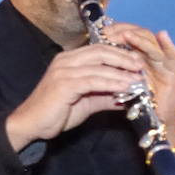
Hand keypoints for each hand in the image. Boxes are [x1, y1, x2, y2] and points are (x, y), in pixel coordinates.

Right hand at [4, 43, 148, 150]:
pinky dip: (112, 83)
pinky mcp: (64, 84)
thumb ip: (106, 95)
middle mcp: (66, 60)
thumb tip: (129, 95)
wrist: (32, 125)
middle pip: (102, 51)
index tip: (138, 61)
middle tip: (142, 66)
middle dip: (124, 58)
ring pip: (100, 65)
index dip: (120, 53)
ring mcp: (64, 71)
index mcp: (70, 59)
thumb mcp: (87, 101)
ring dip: (122, 72)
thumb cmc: (57, 112)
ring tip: (138, 80)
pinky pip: (94, 80)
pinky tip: (125, 88)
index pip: (99, 49)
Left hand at [100, 21, 174, 142]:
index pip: (128, 36)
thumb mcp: (117, 91)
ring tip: (128, 35)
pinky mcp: (174, 73)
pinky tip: (162, 36)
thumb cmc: (138, 109)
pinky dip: (169, 44)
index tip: (102, 30)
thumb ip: (109, 79)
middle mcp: (151, 59)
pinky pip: (173, 56)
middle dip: (126, 30)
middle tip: (110, 31)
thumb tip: (90, 69)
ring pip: (154, 43)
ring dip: (141, 37)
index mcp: (137, 60)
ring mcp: (164, 64)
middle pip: (141, 34)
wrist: (157, 127)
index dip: (117, 30)